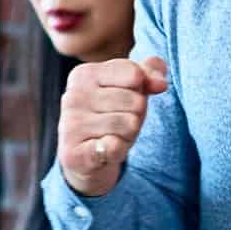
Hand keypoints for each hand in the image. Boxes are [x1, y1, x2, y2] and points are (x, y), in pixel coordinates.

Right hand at [57, 57, 168, 197]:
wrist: (90, 157)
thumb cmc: (114, 115)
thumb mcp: (134, 87)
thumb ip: (151, 72)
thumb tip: (161, 84)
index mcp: (83, 74)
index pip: (135, 74)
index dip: (141, 90)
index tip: (125, 100)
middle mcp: (72, 97)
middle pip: (135, 101)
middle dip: (137, 115)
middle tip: (120, 123)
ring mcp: (70, 126)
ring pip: (130, 125)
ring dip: (130, 134)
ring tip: (114, 136)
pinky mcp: (73, 154)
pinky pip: (115, 147)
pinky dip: (119, 150)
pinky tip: (107, 149)